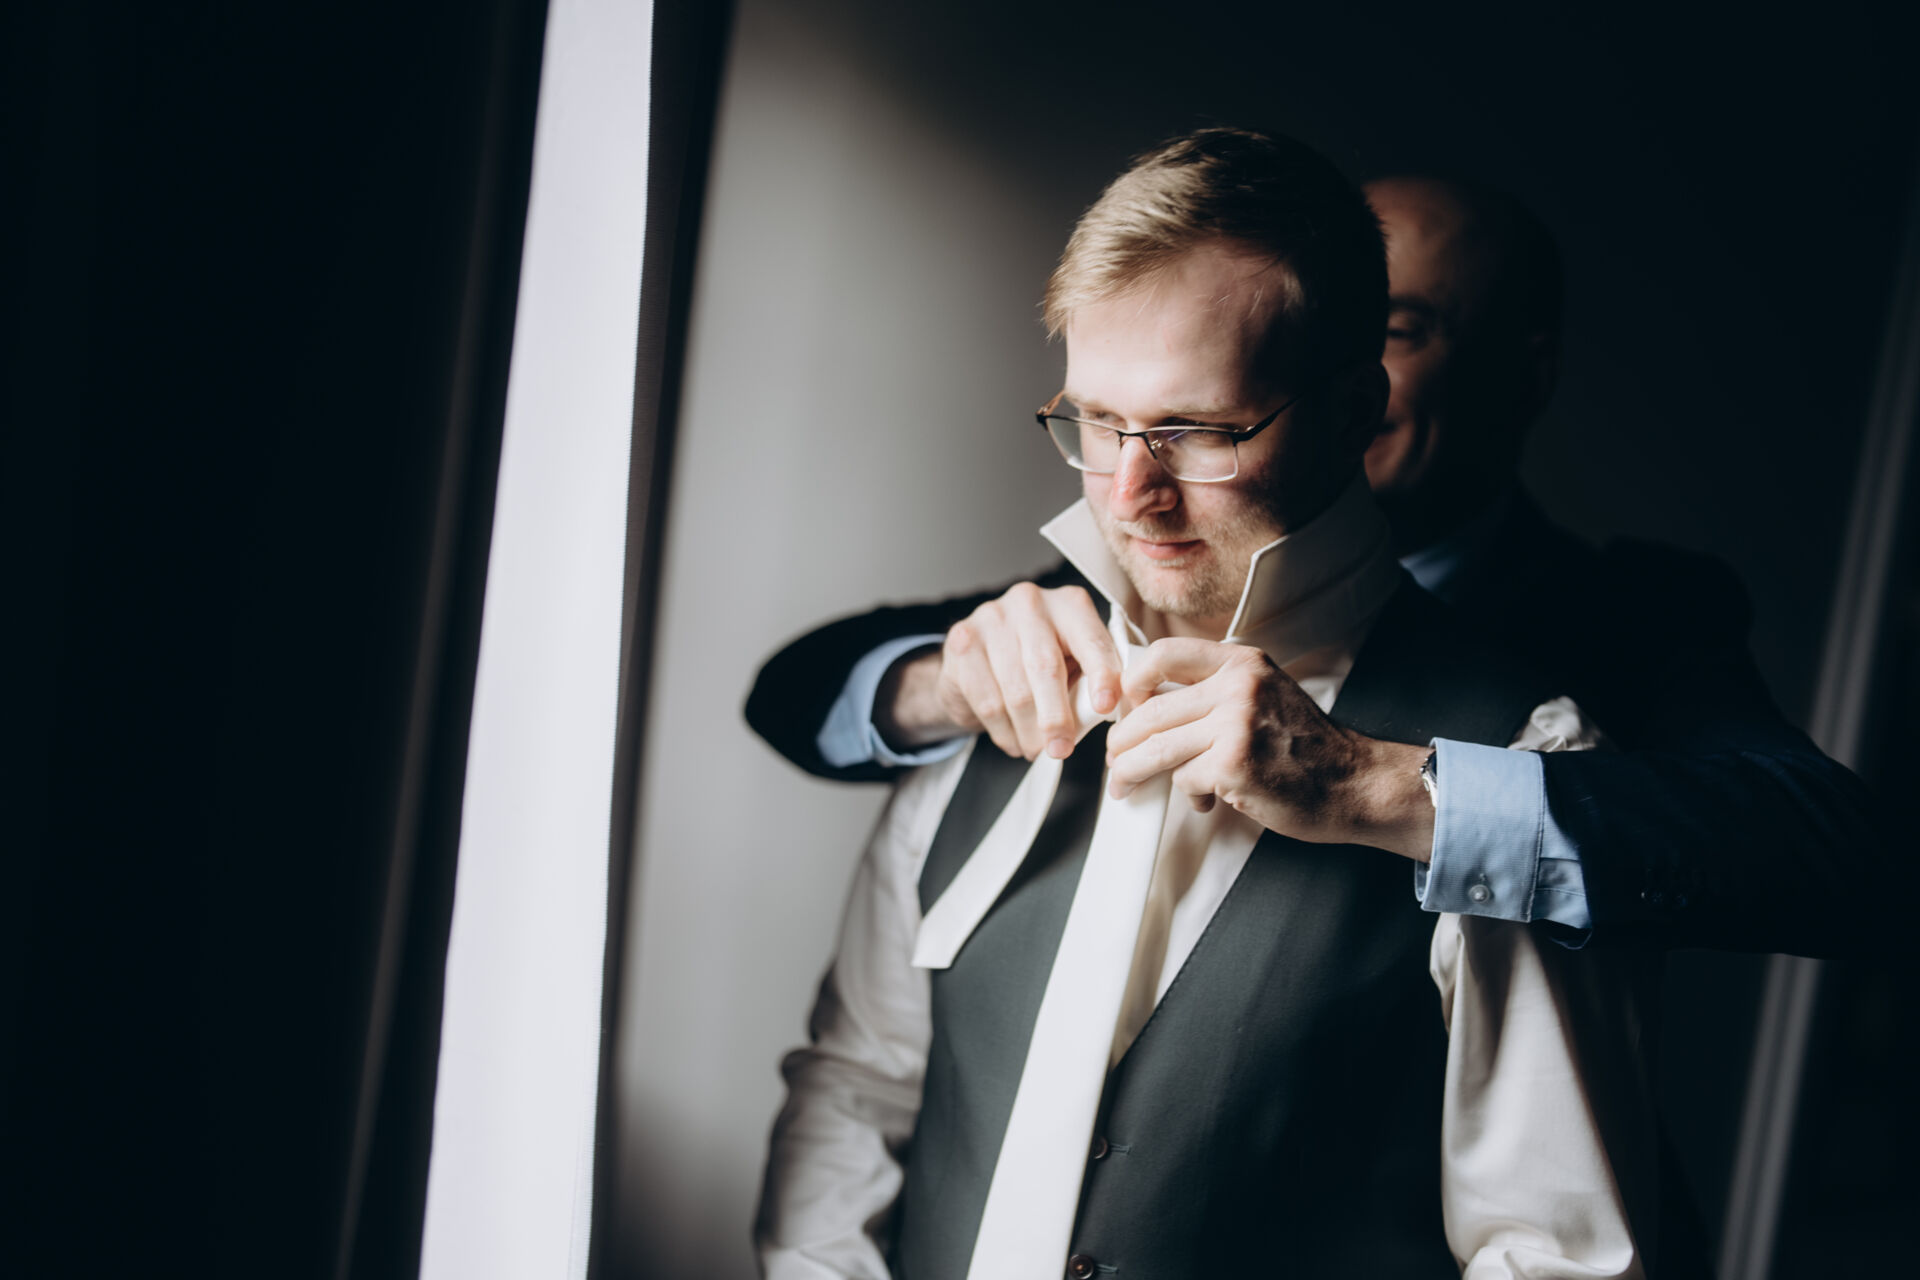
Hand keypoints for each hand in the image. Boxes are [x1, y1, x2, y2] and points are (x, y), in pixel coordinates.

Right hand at [885, 582, 1121, 760]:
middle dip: (1056, 717)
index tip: (1105, 707)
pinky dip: (1004, 731)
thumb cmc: (1037, 663)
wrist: (977, 657)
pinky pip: (987, 700)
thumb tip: (1104, 715)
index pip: (1091, 640)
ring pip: (1015, 690)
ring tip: (1035, 749)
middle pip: (1046, 667)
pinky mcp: (961, 642)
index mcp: (1069, 604)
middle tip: (1061, 750)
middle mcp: (1030, 602)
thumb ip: (1089, 681)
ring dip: (1028, 732)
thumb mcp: (1072, 664)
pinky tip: (1013, 741)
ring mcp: (991, 617)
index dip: (1101, 674)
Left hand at [1102, 638, 1434, 858]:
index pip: (1164, 654)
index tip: (1125, 704)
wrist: (1353, 783)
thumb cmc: (1306, 746)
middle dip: (1122, 740)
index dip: (1133, 680)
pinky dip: (1186, 795)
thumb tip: (1149, 706)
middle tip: (1115, 758)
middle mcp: (1238, 687)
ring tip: (1125, 783)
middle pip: (1152, 710)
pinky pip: (1184, 779)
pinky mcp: (1234, 766)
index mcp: (1242, 664)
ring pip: (1157, 748)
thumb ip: (1216, 691)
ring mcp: (1236, 726)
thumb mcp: (1265, 694)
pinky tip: (1203, 800)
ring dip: (1132, 771)